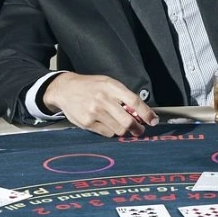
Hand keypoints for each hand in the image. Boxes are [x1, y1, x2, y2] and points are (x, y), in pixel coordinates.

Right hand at [42, 72, 158, 136]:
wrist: (65, 89)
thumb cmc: (90, 86)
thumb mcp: (107, 83)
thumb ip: (123, 95)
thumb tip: (140, 112)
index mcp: (110, 87)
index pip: (134, 102)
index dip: (146, 113)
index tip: (153, 120)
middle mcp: (103, 99)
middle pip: (127, 121)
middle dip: (137, 128)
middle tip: (139, 130)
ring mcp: (94, 112)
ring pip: (118, 130)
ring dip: (123, 130)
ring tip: (121, 126)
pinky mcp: (87, 123)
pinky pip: (107, 133)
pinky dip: (111, 131)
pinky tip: (107, 124)